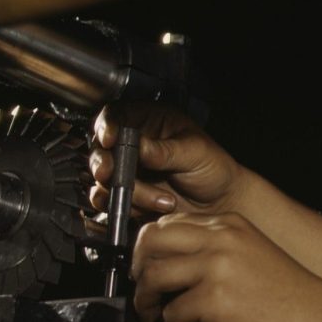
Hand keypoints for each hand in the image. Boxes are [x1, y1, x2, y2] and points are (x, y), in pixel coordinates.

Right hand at [88, 102, 247, 216]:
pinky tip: (155, 206)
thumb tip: (140, 145)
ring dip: (129, 192)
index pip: (117, 115)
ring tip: (163, 200)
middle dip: (105, 163)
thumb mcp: (195, 152)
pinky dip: (128, 206)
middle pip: (101, 148)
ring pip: (104, 179)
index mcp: (151, 121)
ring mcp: (129, 170)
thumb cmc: (214, 169)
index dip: (107, 125)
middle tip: (112, 173)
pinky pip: (109, 201)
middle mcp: (135, 144)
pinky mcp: (127, 195)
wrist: (221, 203)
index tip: (110, 139)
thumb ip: (166, 150)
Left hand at [131, 212, 321, 321]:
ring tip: (162, 318)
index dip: (150, 249)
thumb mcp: (251, 255)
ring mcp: (217, 267)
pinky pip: (172, 315)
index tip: (149, 270)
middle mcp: (221, 239)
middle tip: (145, 294)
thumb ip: (214, 251)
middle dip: (138, 271)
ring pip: (152, 277)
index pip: (167, 223)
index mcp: (230, 224)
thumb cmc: (289, 296)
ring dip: (150, 304)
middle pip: (150, 241)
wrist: (321, 319)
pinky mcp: (214, 300)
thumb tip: (169, 264)